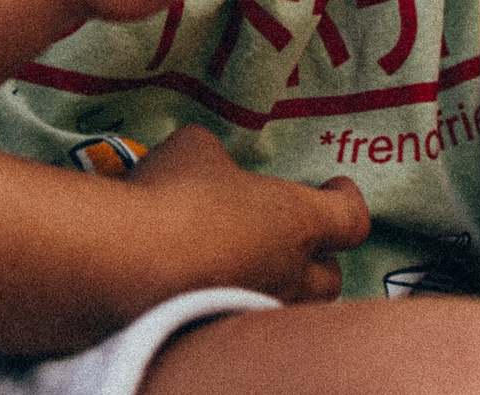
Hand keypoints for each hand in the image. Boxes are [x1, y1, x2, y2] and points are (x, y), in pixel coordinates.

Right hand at [126, 124, 365, 304]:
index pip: (351, 220)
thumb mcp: (195, 149)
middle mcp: (288, 275)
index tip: (337, 188)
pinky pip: (243, 319)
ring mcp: (256, 308)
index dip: (348, 202)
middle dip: (319, 258)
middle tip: (295, 238)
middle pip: (330, 278)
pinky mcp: (219, 331)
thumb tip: (210, 165)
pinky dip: (236, 301)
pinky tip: (207, 285)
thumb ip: (217, 157)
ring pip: (287, 304)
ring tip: (249, 264)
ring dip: (277, 283)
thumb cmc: (173, 195)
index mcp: (296, 221)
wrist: (127, 262)